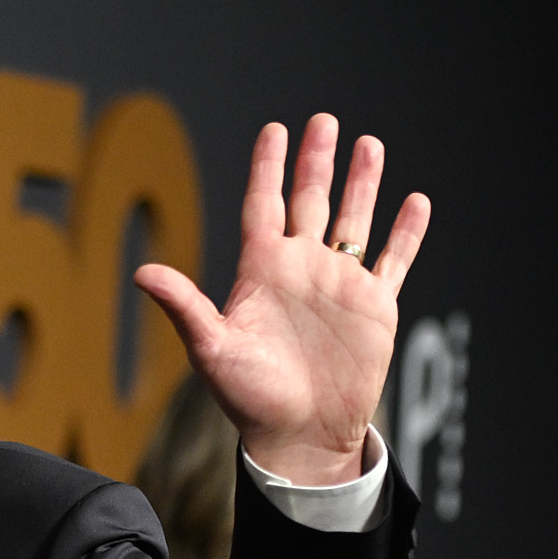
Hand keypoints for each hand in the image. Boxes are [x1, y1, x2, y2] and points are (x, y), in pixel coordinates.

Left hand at [137, 113, 431, 485]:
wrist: (298, 436)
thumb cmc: (248, 398)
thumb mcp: (211, 349)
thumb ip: (184, 306)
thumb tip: (143, 272)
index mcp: (260, 271)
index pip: (263, 205)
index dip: (268, 168)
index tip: (275, 130)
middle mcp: (300, 269)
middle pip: (310, 201)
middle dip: (316, 162)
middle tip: (323, 122)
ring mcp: (338, 285)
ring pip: (354, 220)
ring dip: (363, 184)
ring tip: (369, 144)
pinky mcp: (373, 307)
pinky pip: (392, 260)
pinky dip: (404, 233)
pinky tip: (414, 201)